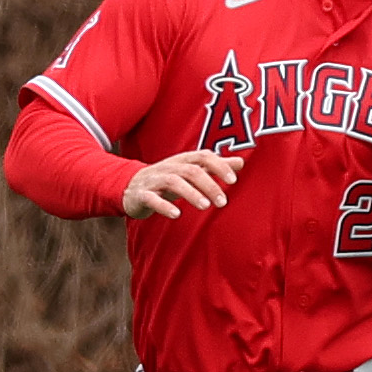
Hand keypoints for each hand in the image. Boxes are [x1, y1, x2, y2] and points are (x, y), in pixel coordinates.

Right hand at [124, 150, 244, 218]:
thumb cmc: (167, 180)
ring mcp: (154, 180)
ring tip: (205, 206)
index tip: (234, 180)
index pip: (203, 156)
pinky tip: (177, 215)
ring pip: (173, 182)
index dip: (219, 165)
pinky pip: (151, 198)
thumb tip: (241, 162)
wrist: (130, 187)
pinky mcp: (141, 194)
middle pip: (191, 170)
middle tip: (223, 202)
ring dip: (191, 193)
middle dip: (209, 185)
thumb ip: (214, 167)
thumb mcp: (190, 171)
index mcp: (182, 161)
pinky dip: (164, 206)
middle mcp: (169, 167)